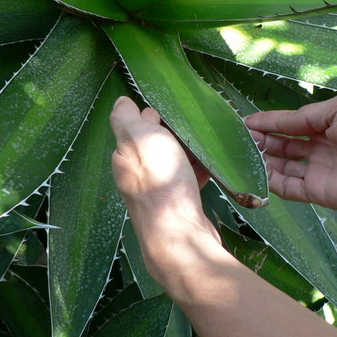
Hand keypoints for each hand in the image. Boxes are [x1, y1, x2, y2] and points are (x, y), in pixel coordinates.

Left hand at [109, 96, 218, 281]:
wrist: (180, 235)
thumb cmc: (160, 181)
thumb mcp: (139, 138)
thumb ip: (127, 118)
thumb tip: (123, 102)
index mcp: (124, 157)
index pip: (132, 127)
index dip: (148, 113)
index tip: (169, 105)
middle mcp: (136, 175)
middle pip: (154, 145)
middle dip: (171, 131)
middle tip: (193, 120)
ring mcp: (157, 192)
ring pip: (173, 162)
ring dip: (188, 149)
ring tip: (207, 138)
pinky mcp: (179, 205)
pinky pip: (189, 180)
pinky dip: (199, 169)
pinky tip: (213, 163)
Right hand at [246, 91, 336, 213]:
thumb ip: (306, 116)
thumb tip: (278, 121)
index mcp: (328, 124)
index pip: (290, 123)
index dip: (267, 122)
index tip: (243, 122)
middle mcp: (321, 148)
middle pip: (283, 145)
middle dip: (261, 140)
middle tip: (238, 139)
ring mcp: (320, 172)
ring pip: (283, 166)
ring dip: (262, 160)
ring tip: (241, 153)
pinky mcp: (320, 194)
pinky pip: (290, 188)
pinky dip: (271, 182)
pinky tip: (255, 173)